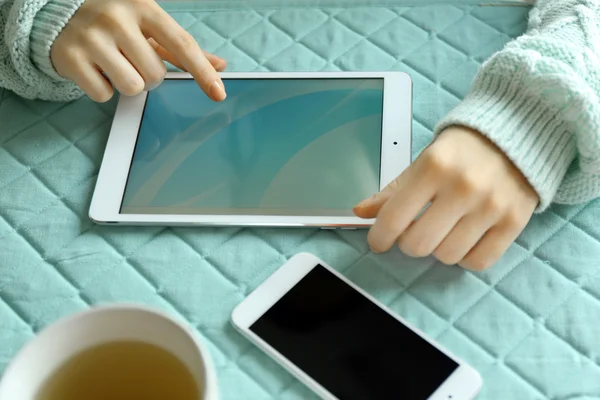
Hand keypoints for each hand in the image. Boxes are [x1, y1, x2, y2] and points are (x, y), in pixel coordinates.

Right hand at [51, 0, 226, 102]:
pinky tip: (94, 69)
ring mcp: (91, 37)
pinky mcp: (71, 57)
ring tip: (114, 64)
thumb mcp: (148, 27)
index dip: (202, 71)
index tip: (219, 93)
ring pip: (132, 87)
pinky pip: (105, 95)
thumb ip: (181, 48)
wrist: (58, 15)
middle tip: (131, 59)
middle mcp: (116, 18)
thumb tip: (220, 65)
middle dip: (148, 75)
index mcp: (142, 6)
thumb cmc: (115, 23)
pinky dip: (103, 89)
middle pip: (155, 75)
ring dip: (128, 84)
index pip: (181, 44)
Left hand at [353, 126, 538, 270]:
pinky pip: (478, 261)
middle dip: (408, 243)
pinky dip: (465, 257)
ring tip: (442, 231)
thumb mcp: (422, 161)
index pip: (393, 219)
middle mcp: (463, 187)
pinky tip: (463, 239)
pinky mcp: (514, 222)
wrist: (517, 134)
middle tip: (413, 232)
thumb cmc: (462, 150)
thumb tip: (360, 212)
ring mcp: (491, 206)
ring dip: (438, 249)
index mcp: (433, 167)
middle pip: (418, 244)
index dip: (379, 237)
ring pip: (447, 256)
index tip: (378, 241)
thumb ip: (392, 190)